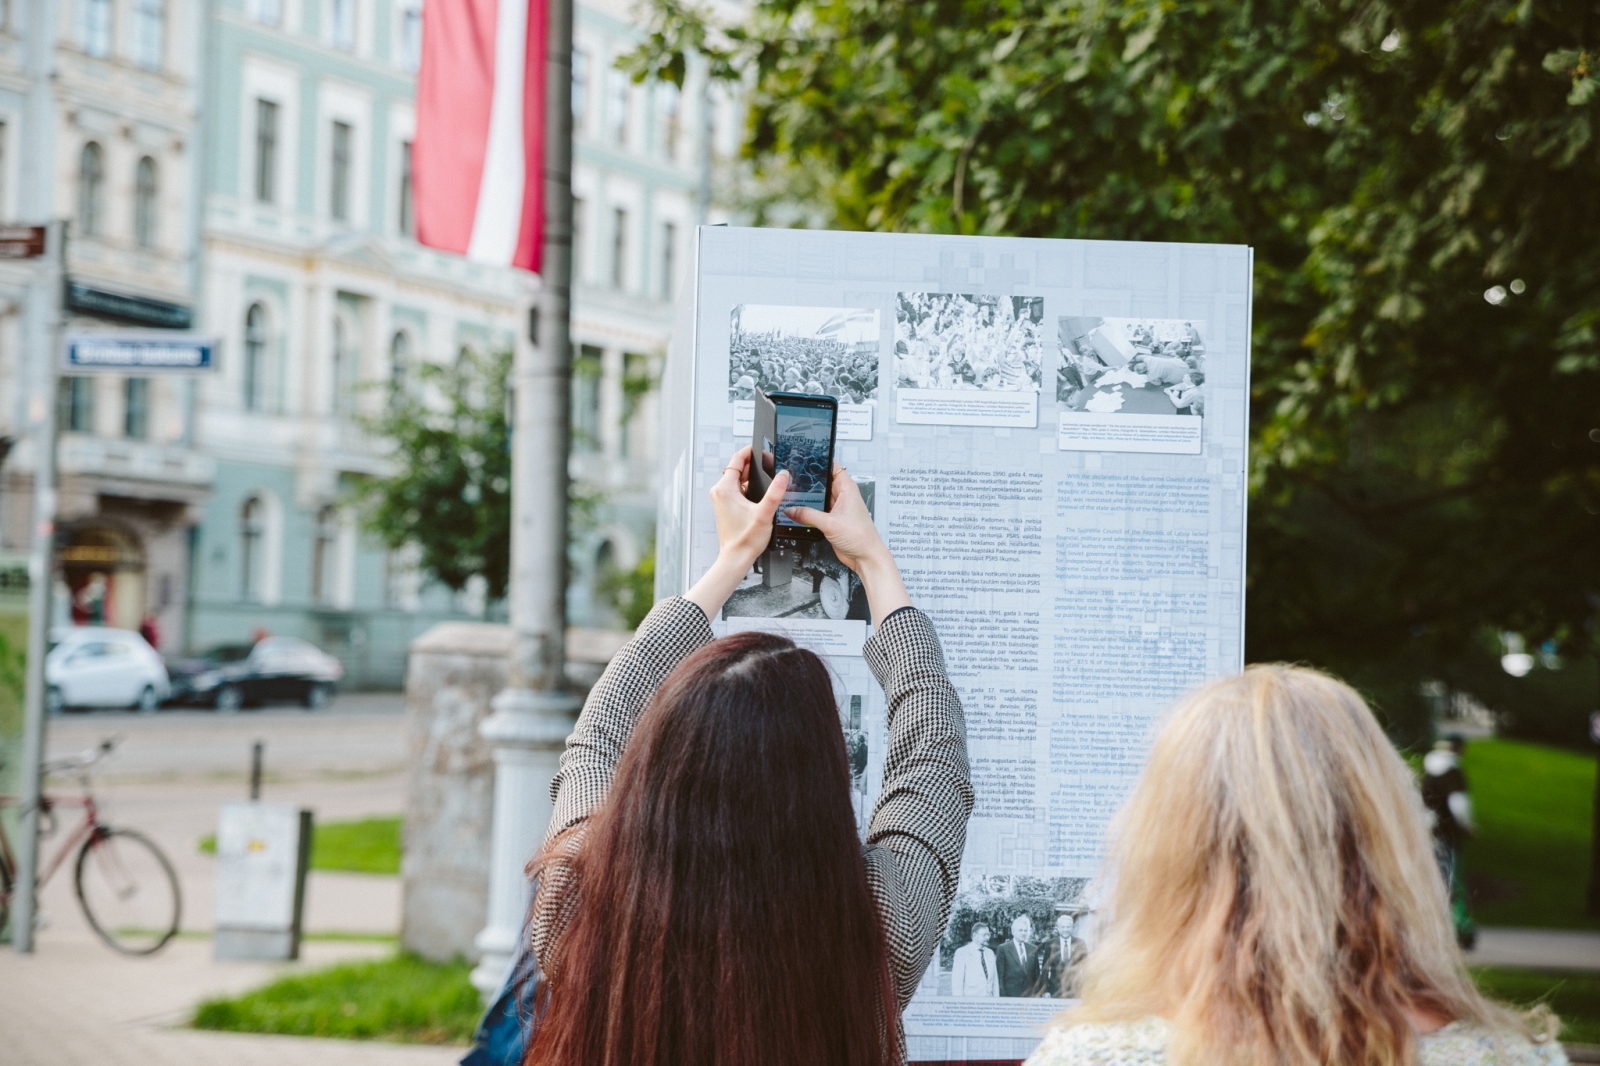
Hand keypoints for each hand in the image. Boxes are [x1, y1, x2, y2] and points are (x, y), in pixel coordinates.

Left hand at [684, 447, 787, 619]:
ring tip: (769, 482)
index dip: (749, 451)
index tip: (760, 447)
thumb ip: (775, 493)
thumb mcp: (765, 513)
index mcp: (725, 489)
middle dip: (755, 466)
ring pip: (739, 480)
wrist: (736, 557)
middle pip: (738, 469)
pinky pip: (738, 490)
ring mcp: (722, 499)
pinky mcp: (726, 506)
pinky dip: (749, 489)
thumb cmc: (745, 539)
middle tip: (771, 465)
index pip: (736, 460)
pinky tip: (761, 497)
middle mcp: (720, 492)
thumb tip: (783, 476)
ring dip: (753, 479)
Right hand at [785, 463, 911, 620]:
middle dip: (808, 481)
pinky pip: (817, 511)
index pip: (831, 467)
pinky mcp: (832, 519)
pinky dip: (808, 511)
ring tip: (791, 494)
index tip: (804, 458)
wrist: (865, 557)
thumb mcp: (830, 523)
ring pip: (818, 497)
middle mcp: (842, 495)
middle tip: (791, 478)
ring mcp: (837, 508)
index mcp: (847, 488)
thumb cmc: (860, 537)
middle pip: (822, 482)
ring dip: (807, 498)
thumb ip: (808, 515)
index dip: (818, 461)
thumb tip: (792, 510)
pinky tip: (797, 511)